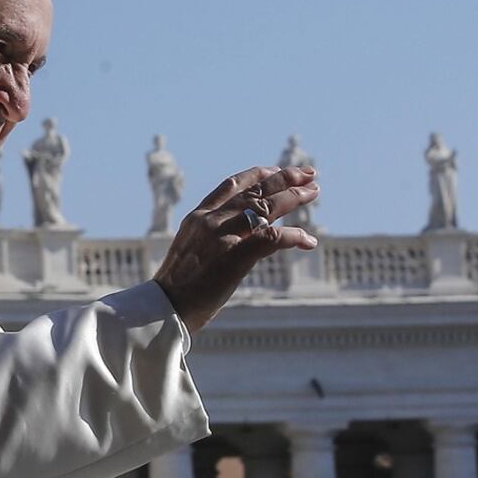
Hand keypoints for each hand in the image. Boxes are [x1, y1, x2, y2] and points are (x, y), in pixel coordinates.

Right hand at [154, 165, 319, 331]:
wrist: (164, 307)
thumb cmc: (176, 287)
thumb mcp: (190, 250)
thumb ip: (208, 237)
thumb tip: (229, 238)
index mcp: (198, 217)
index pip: (232, 184)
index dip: (258, 175)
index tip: (276, 170)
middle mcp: (210, 220)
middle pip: (254, 191)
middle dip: (284, 178)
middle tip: (308, 173)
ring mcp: (222, 237)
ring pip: (265, 207)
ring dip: (293, 197)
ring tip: (313, 192)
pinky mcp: (235, 257)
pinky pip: (272, 238)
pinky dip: (294, 236)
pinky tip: (308, 239)